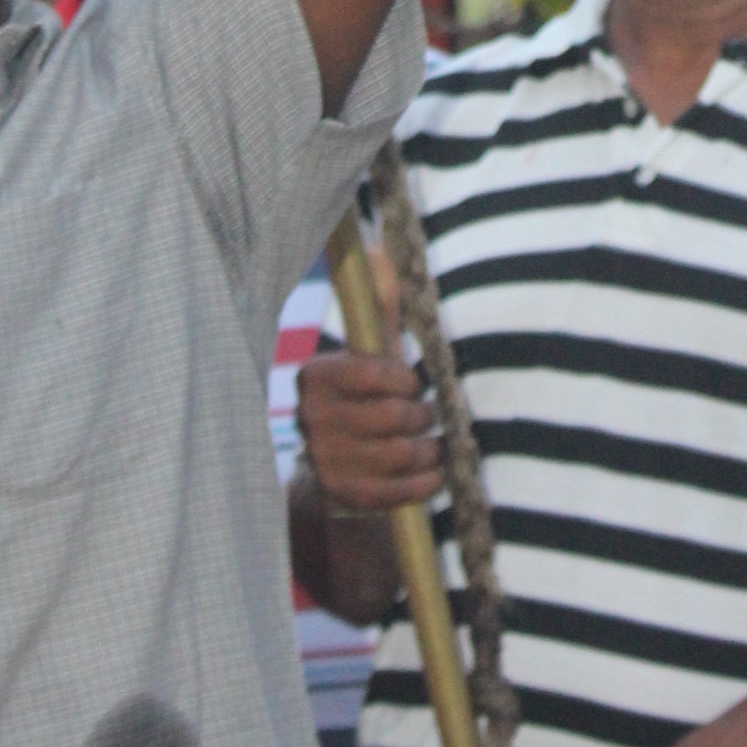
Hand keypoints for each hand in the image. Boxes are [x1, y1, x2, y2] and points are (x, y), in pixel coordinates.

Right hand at [295, 244, 440, 514]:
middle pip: (392, 416)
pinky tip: (432, 474)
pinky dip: (423, 483)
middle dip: (421, 415)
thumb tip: (379, 250)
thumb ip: (378, 306)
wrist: (333, 467)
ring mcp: (324, 460)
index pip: (373, 373)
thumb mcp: (367, 352)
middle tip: (427, 415)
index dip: (405, 380)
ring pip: (398, 454)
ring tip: (434, 444)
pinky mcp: (341, 496)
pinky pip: (396, 492)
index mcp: (316, 376)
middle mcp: (312, 419)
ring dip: (428, 450)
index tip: (412, 382)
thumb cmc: (362, 396)